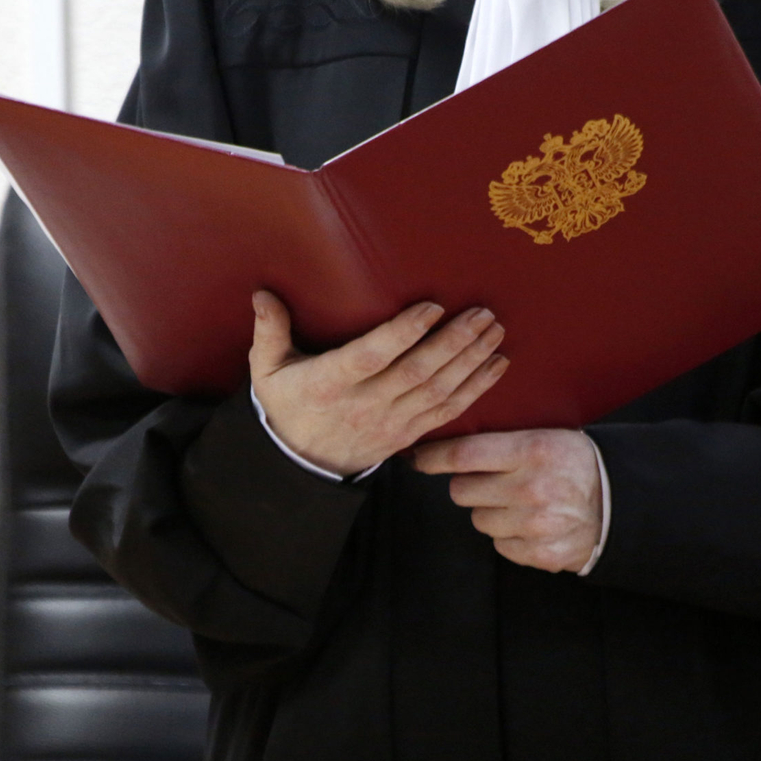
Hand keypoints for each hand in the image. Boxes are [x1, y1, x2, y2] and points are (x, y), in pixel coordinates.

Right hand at [249, 291, 508, 476]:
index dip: (403, 333)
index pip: (371, 357)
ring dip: (471, 362)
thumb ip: (269, 331)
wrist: (300, 466)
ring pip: (437, 392)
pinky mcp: (408, 435)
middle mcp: (364, 404)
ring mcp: (390, 423)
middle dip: (453, 343)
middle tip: (480, 313)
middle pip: (416, 373)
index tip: (432, 307)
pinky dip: (476, 389)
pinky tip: (497, 365)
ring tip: (494, 332)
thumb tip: (262, 294)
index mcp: (329, 383)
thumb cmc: (287, 405)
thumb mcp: (267, 370)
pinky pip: (448, 413)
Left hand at [412, 430, 602, 572]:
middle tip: (492, 480)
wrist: (620, 504)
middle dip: (470, 485)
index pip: (463, 455)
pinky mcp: (540, 553)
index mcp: (533, 451)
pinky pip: (499, 545)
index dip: (432, 457)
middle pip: (462, 490)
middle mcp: (532, 488)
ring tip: (519, 501)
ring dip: (491, 512)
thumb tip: (446, 436)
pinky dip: (510, 536)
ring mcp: (536, 525)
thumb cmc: (576, 464)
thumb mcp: (548, 435)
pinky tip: (532, 523)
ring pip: (478, 519)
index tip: (418, 458)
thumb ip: (504, 438)